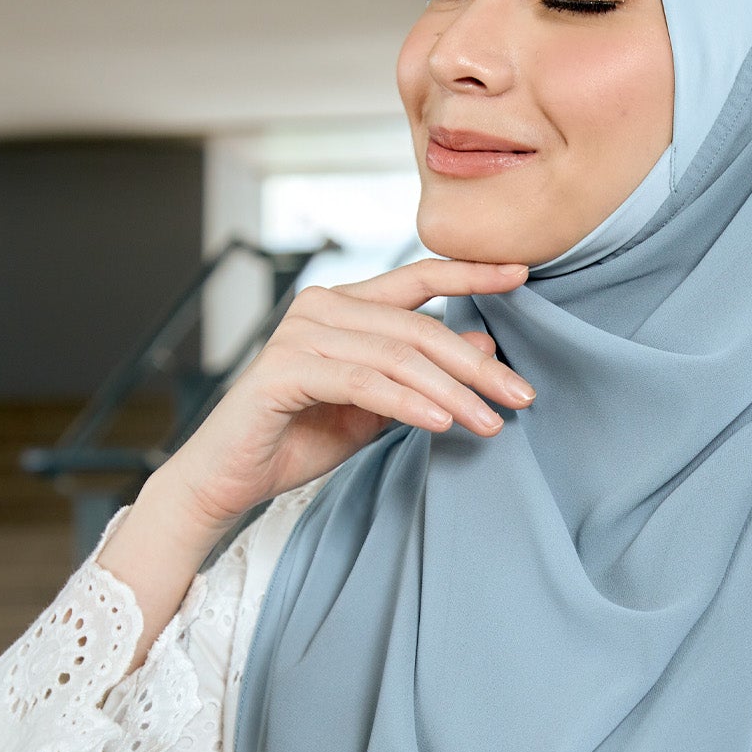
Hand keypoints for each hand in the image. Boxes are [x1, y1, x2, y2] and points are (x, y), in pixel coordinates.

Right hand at [152, 253, 535, 546]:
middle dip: (475, 365)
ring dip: (451, 392)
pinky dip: (407, 403)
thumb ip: (423, 374)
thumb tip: (485, 343)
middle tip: (521, 396)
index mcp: (343, 305)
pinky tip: (442, 424)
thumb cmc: (300, 437)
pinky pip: (362, 383)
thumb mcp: (378, 406)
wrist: (229, 477)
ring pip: (396, 356)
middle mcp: (320, 308)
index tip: (523, 276)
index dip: (470, 274)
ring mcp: (298, 335)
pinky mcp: (283, 371)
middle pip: (417, 327)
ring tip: (490, 423)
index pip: (417, 277)